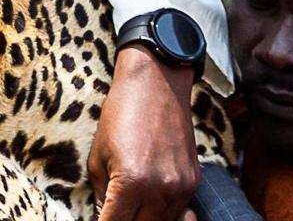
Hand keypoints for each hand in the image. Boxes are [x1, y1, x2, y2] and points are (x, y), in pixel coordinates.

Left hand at [89, 46, 201, 220]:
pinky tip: (149, 206)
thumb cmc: (121, 115)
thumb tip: (104, 216)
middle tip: (114, 214)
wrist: (157, 84)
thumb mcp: (98, 157)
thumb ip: (102, 195)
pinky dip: (162, 214)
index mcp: (132, 183)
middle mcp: (161, 190)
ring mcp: (182, 188)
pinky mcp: (194, 182)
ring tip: (130, 210)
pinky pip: (180, 212)